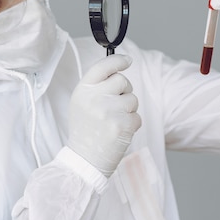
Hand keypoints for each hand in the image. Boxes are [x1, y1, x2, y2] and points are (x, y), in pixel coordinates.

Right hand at [67, 54, 141, 176]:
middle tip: (115, 106)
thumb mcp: (82, 103)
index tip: (128, 60)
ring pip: (132, 99)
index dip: (118, 60)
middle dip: (124, 91)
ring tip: (113, 122)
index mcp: (82, 90)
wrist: (84, 159)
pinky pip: (137, 117)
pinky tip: (118, 132)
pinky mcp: (122, 125)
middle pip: (122, 81)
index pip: (103, 66)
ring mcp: (108, 112)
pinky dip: (132, 124)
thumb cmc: (85, 130)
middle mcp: (94, 98)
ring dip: (128, 110)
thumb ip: (97, 86)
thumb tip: (119, 69)